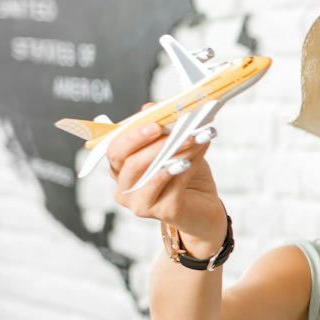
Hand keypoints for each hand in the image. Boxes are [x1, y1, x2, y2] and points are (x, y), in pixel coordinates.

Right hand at [106, 108, 226, 250]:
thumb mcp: (174, 147)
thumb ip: (161, 128)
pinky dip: (183, 169)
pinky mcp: (162, 212)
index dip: (132, 135)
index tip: (155, 123)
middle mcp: (124, 187)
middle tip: (174, 130)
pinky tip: (192, 159)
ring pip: (149, 175)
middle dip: (151, 144)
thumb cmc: (184, 175)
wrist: (204, 207)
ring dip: (172, 154)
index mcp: (121, 169)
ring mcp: (140, 203)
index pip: (115, 149)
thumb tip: (151, 107)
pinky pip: (171, 187)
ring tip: (191, 139)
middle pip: (128, 163)